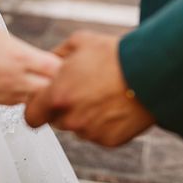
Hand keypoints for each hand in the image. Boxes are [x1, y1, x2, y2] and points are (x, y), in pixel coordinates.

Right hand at [0, 18, 61, 104]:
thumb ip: (22, 51)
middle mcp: (13, 78)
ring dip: (37, 93)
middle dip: (54, 83)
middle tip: (53, 76)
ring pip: (32, 101)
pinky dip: (19, 97)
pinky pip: (12, 104)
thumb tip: (34, 59)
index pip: (56, 69)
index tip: (62, 62)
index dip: (62, 66)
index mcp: (19, 56)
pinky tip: (17, 88)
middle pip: (49, 89)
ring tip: (36, 83)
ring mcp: (0, 92)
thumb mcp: (2, 36)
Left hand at [25, 31, 154, 146]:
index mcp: (58, 95)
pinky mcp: (110, 140)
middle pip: (56, 120)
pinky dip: (104, 123)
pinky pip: (99, 134)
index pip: (31, 115)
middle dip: (64, 107)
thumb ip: (57, 55)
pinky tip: (115, 103)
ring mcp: (91, 132)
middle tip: (83, 89)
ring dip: (85, 115)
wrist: (152, 71)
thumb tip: (49, 61)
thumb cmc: (117, 55)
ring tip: (103, 93)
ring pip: (79, 127)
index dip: (37, 107)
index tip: (45, 100)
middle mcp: (71, 118)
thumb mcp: (80, 42)